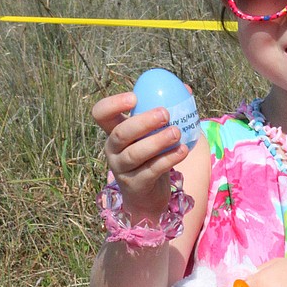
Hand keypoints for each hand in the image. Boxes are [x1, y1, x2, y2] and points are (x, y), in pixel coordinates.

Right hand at [91, 91, 188, 223]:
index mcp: (114, 132)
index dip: (113, 103)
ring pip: (136, 153)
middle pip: (120, 133)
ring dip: (157, 141)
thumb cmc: (152, 158)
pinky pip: (151, 170)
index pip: (101, 113)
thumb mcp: (154, 134)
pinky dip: (168, 159)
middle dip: (142, 122)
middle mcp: (112, 150)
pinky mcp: (136, 185)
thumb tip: (186, 89)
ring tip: (176, 133)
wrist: (149, 197)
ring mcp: (121, 169)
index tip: (135, 97)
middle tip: (165, 113)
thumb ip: (165, 113)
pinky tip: (182, 150)